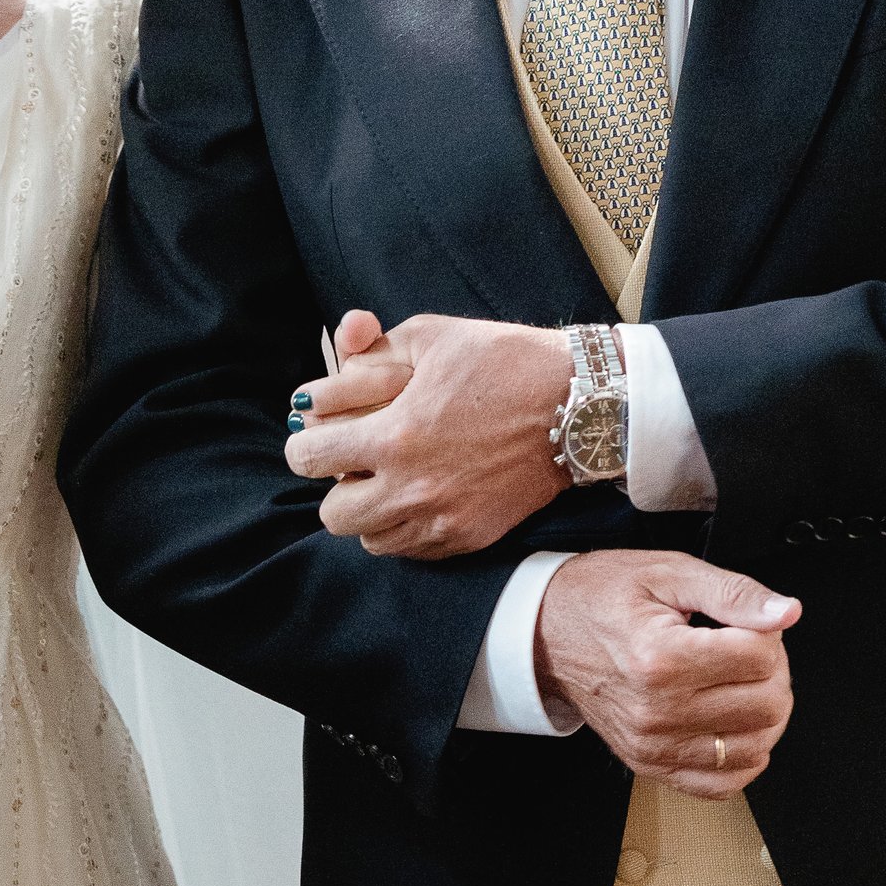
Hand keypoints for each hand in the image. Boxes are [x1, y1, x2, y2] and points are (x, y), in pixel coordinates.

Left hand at [286, 307, 572, 560]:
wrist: (578, 404)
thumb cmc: (504, 362)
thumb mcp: (431, 336)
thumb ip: (368, 355)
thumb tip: (326, 377)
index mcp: (395, 435)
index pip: (308, 459)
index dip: (307, 444)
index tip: (320, 437)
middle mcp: (412, 488)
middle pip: (332, 513)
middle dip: (336, 484)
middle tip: (358, 461)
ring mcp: (441, 520)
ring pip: (369, 539)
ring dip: (370, 510)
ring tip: (392, 479)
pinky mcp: (467, 537)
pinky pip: (409, 549)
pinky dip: (404, 527)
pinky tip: (423, 494)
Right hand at [534, 551, 798, 794]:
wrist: (547, 634)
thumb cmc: (603, 599)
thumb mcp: (670, 573)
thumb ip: (734, 593)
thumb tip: (785, 613)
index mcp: (661, 659)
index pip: (761, 658)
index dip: (767, 633)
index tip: (745, 623)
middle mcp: (657, 711)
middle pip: (767, 705)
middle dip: (772, 673)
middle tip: (746, 651)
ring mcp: (654, 745)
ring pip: (755, 747)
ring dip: (763, 714)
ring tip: (738, 685)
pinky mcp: (651, 765)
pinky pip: (723, 784)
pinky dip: (742, 757)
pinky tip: (731, 725)